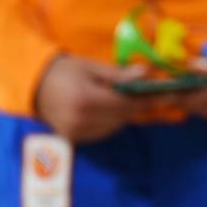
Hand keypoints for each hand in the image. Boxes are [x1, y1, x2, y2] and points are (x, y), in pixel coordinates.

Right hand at [34, 55, 148, 142]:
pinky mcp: (76, 139)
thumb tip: (146, 73)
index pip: (127, 102)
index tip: (171, 93)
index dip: (151, 98)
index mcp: (86, 100)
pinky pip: (104, 131)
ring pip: (116, 125)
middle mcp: (82, 121)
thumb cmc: (64, 71)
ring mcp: (78, 133)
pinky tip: (115, 107)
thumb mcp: (91, 67)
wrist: (35, 87)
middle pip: (124, 116)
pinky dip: (114, 120)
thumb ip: (118, 74)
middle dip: (142, 104)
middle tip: (159, 93)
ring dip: (128, 112)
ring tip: (137, 97)